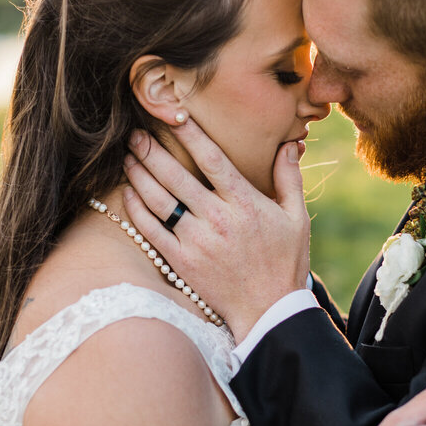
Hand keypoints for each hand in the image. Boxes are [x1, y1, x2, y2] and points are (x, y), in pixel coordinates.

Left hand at [124, 121, 309, 339]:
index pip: (212, 158)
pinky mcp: (182, 262)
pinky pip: (151, 231)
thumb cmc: (285, 263)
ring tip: (128, 157)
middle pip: (175, 176)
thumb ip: (289, 179)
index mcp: (244, 203)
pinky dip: (136, 210)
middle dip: (151, 151)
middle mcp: (217, 218)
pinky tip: (128, 194)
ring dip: (139, 175)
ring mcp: (196, 241)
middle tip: (135, 134)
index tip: (173, 114)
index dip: (190, 134)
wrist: (269, 311)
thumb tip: (289, 144)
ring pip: (158, 200)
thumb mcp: (297, 218)